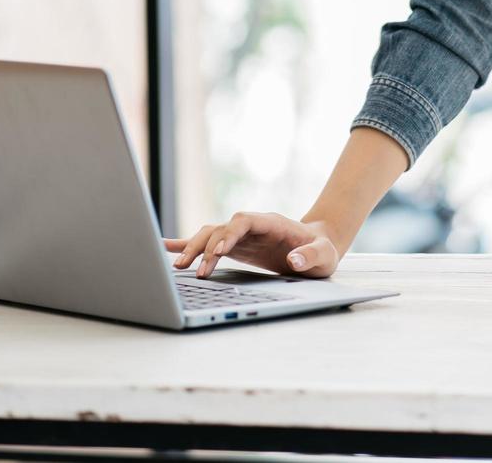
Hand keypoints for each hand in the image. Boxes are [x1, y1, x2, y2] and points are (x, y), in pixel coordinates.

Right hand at [164, 212, 342, 279]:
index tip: (218, 253)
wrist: (317, 245)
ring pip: (209, 235)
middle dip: (204, 247)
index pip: (243, 222)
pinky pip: (209, 242)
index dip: (229, 235)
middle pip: (220, 228)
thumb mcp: (324, 255)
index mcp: (271, 222)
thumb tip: (294, 260)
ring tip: (176, 268)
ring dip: (193, 249)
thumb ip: (310, 256)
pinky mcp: (235, 246)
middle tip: (191, 269)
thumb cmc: (321, 250)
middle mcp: (251, 225)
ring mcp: (241, 235)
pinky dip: (188, 245)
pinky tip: (167, 249)